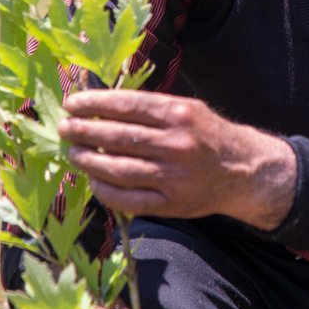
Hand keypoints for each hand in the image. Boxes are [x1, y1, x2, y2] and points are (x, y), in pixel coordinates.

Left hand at [58, 89, 296, 230]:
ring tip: (73, 153)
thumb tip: (103, 105)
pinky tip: (93, 180)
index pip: (127, 106)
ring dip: (89, 161)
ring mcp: (173, 176)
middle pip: (118, 137)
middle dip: (84, 131)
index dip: (94, 104)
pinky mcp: (171, 203)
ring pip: (119, 169)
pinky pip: (129, 199)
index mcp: (179, 114)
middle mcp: (176, 144)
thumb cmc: (207, 134)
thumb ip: (151, 108)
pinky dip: (106, 190)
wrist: (243, 170)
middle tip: (65, 129)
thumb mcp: (188, 109)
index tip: (72, 104)